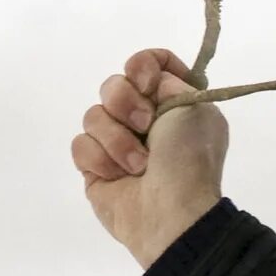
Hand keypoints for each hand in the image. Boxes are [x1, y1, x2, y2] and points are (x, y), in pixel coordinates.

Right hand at [73, 47, 227, 269]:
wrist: (170, 211)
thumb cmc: (189, 158)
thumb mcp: (195, 109)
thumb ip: (169, 82)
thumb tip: (151, 78)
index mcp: (175, 102)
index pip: (150, 64)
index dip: (143, 65)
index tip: (147, 81)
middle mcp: (146, 118)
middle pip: (114, 85)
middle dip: (125, 103)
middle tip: (145, 125)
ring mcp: (118, 142)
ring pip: (94, 115)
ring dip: (117, 140)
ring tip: (138, 164)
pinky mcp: (95, 166)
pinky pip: (80, 144)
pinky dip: (100, 159)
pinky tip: (119, 177)